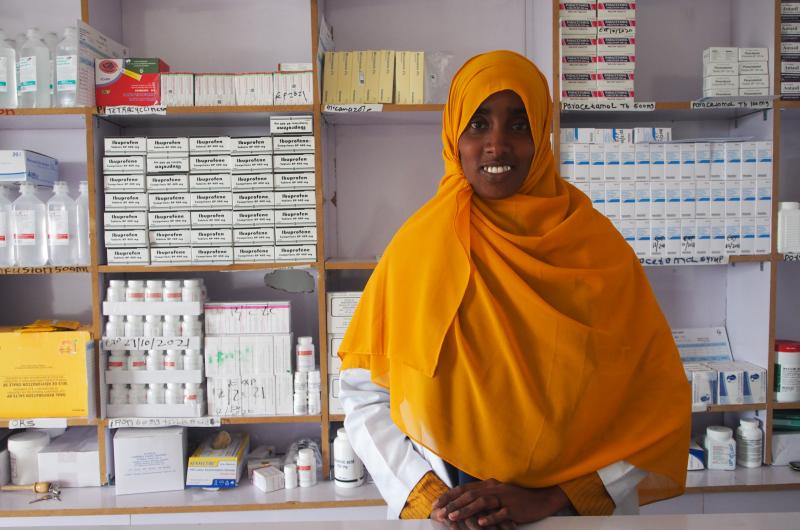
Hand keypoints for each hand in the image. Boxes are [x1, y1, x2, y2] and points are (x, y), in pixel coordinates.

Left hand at [432, 478, 570, 526]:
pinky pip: (500, 513)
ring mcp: (504, 498)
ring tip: (453, 517)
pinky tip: (481, 523)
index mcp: (489, 485)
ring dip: (466, 510)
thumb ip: (482, 496)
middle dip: (453, 504)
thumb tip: (463, 502)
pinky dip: (490, 517)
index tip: (437, 503)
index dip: (449, 496)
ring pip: (481, 502)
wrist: (541, 499)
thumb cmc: (517, 499)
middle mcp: (494, 489)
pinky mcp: (514, 508)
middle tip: (440, 513)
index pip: (464, 489)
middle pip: (470, 495)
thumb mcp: (498, 493)